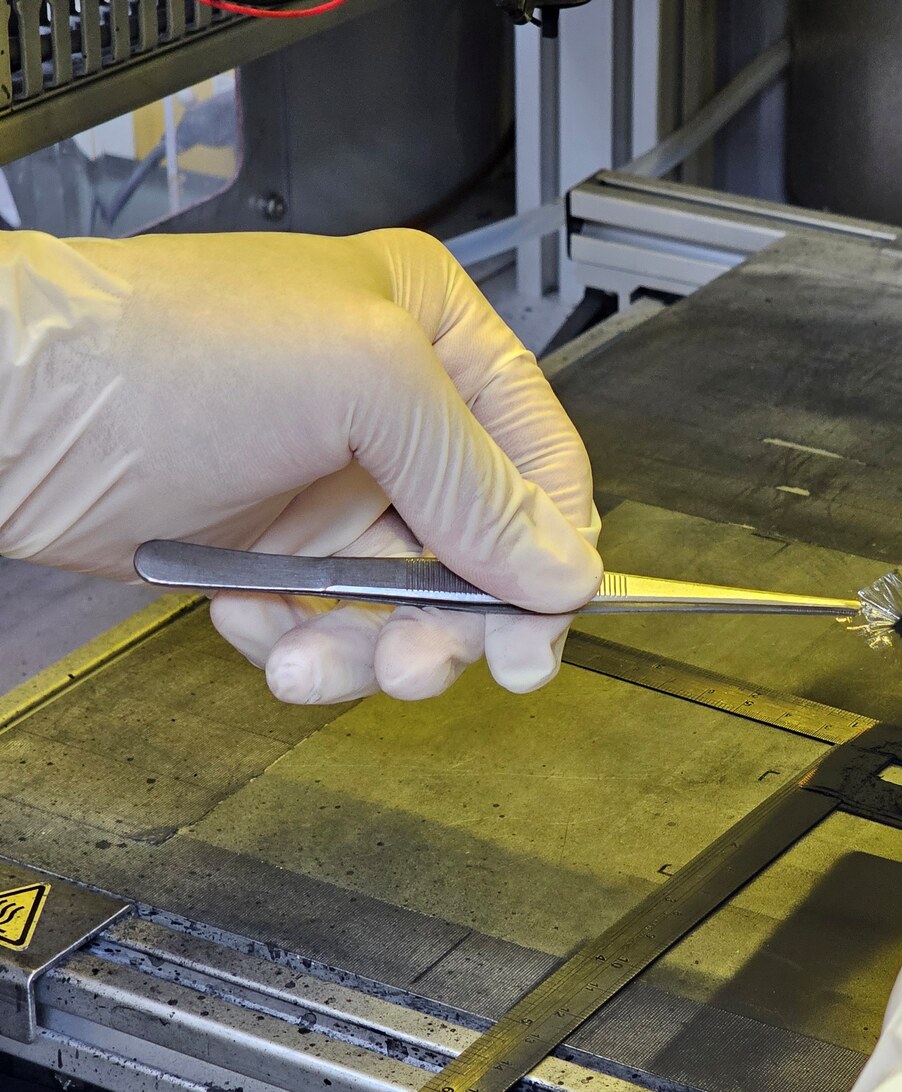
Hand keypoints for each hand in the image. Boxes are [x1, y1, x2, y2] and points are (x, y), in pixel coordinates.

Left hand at [0, 229, 600, 701]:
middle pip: (486, 550)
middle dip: (458, 619)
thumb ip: (480, 481)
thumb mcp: (361, 382)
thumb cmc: (157, 346)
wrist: (5, 408)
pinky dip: (308, 645)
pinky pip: (337, 624)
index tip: (540, 624)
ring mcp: (336, 483)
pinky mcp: (279, 546)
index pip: (543, 459)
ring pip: (413, 603)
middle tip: (430, 663)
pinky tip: (259, 621)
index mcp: (437, 335)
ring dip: (375, 648)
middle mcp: (397, 411)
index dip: (551, 550)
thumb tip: (561, 567)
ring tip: (321, 659)